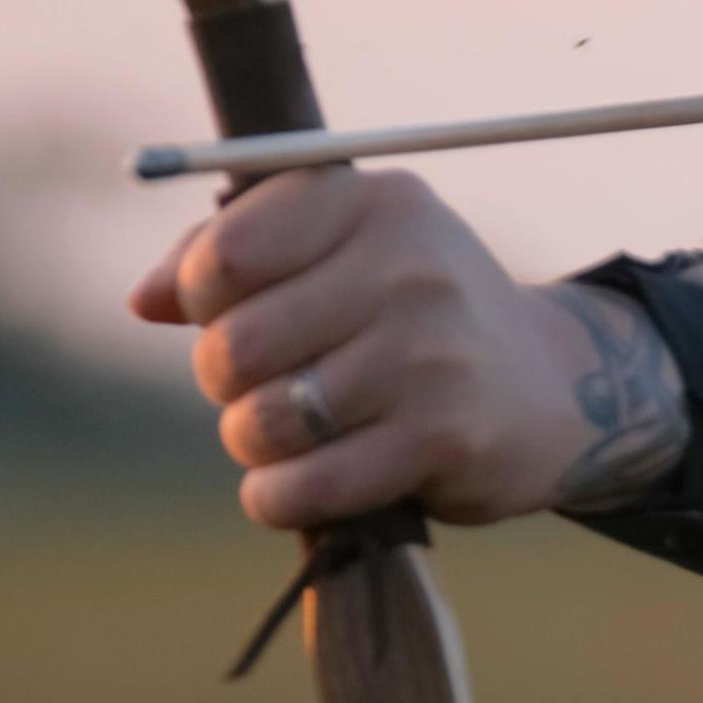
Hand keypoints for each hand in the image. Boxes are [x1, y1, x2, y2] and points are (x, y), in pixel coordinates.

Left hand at [129, 167, 685, 530]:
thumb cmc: (419, 313)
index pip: (227, 253)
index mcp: (379, 204)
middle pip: (235, 345)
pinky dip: (278, 498)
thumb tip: (144, 299)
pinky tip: (293, 488)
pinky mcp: (446, 437)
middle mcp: (412, 270)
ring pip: (263, 421)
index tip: (229, 313)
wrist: (558, 387)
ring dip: (253, 444)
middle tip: (261, 386)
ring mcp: (432, 356)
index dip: (201, 297)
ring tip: (288, 435)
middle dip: (226, 380)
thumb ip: (238, 256)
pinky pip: (307, 486)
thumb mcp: (347, 252)